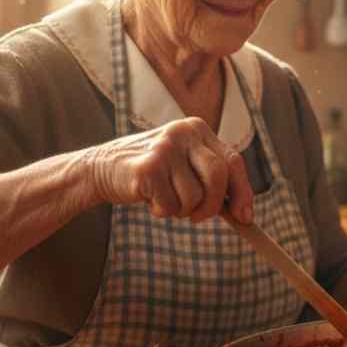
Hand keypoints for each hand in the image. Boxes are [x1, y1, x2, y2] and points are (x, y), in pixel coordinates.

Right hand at [86, 117, 252, 222]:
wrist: (100, 169)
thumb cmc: (151, 173)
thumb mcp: (184, 166)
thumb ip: (212, 179)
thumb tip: (244, 213)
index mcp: (197, 129)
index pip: (233, 161)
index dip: (242, 192)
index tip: (245, 217)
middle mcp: (183, 132)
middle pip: (218, 178)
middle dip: (212, 206)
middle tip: (197, 218)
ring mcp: (165, 148)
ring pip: (194, 197)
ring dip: (181, 210)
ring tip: (164, 199)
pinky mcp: (147, 167)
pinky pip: (170, 206)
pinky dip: (162, 211)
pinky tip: (147, 198)